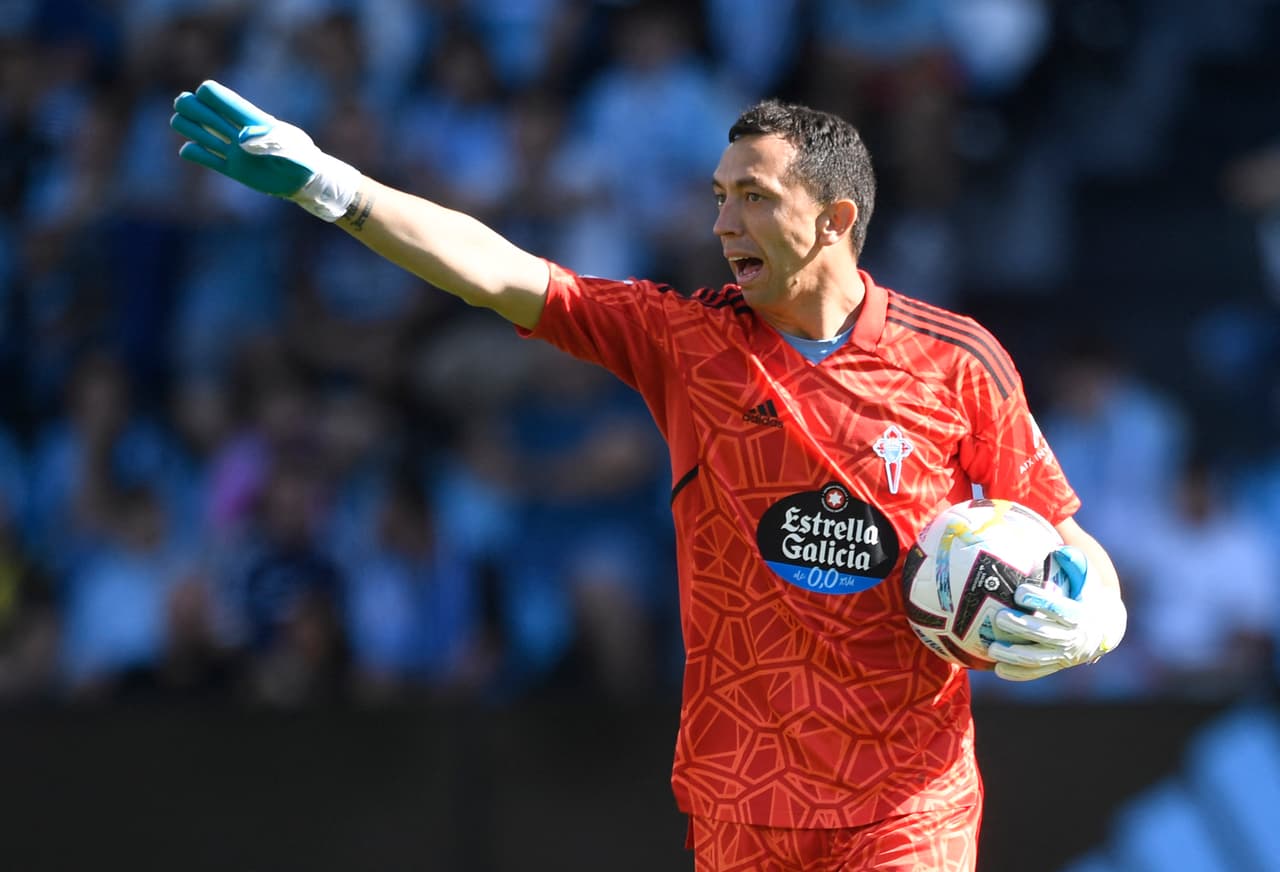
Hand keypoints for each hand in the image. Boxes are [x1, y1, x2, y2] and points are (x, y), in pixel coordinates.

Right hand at [169, 80, 359, 220]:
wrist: (305, 181)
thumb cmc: (302, 158)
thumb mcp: (290, 147)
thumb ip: (267, 140)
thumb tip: (239, 138)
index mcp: (250, 118)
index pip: (219, 96)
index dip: (208, 93)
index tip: (208, 96)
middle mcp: (236, 131)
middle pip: (200, 108)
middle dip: (189, 106)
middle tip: (187, 111)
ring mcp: (232, 150)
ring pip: (196, 130)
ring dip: (187, 126)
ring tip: (191, 131)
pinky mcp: (231, 168)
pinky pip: (202, 157)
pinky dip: (193, 153)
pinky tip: (192, 152)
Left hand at [987, 545, 1126, 680]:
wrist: (1105, 628)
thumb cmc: (1087, 595)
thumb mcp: (1087, 578)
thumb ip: (1074, 563)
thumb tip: (1060, 549)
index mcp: (1081, 615)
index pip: (1060, 609)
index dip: (1041, 601)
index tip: (1019, 591)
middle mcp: (1075, 639)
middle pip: (1046, 634)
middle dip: (1022, 627)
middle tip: (999, 617)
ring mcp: (1065, 656)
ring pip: (1038, 658)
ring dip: (1014, 655)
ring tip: (992, 648)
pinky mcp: (1056, 666)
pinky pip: (1036, 672)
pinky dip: (1018, 673)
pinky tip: (998, 670)